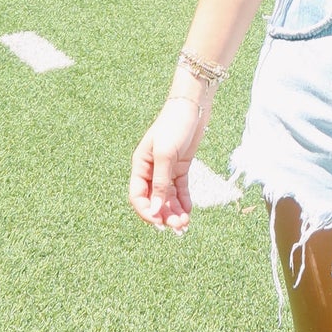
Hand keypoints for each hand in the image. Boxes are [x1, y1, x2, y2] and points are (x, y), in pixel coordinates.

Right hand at [128, 95, 209, 234]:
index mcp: (140, 165)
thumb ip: (159, 183)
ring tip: (185, 223)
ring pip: (167, 198)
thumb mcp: (166, 155)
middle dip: (164, 215)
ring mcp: (166, 169)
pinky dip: (183, 201)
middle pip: (154, 200)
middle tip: (179, 226)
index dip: (147, 212)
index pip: (137, 196)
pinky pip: (179, 189)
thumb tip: (155, 210)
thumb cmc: (174, 125)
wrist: (193, 105)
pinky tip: (189, 211)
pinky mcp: (180, 167)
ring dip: (174, 211)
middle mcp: (151, 170)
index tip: (160, 222)